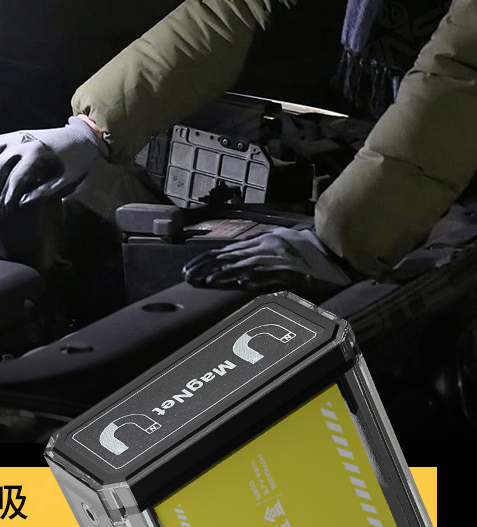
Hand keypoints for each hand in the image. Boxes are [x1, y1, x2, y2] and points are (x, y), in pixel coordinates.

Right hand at [0, 116, 105, 217]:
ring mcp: (14, 136)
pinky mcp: (10, 134)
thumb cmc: (74, 162)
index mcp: (37, 152)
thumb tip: (20, 204)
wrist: (78, 137)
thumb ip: (44, 192)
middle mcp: (22, 141)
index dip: (6, 198)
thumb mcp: (66, 180)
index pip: (16, 178)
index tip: (1, 215)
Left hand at [182, 225, 353, 295]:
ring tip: (210, 281)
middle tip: (189, 278)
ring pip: (249, 265)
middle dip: (208, 267)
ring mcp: (282, 259)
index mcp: (263, 242)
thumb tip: (232, 269)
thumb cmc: (308, 255)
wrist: (338, 254)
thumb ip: (257, 256)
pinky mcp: (298, 273)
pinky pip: (276, 275)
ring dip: (227, 273)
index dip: (205, 260)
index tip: (188, 270)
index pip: (227, 251)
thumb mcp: (279, 248)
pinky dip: (259, 279)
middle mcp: (269, 248)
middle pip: (232, 257)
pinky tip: (245, 284)